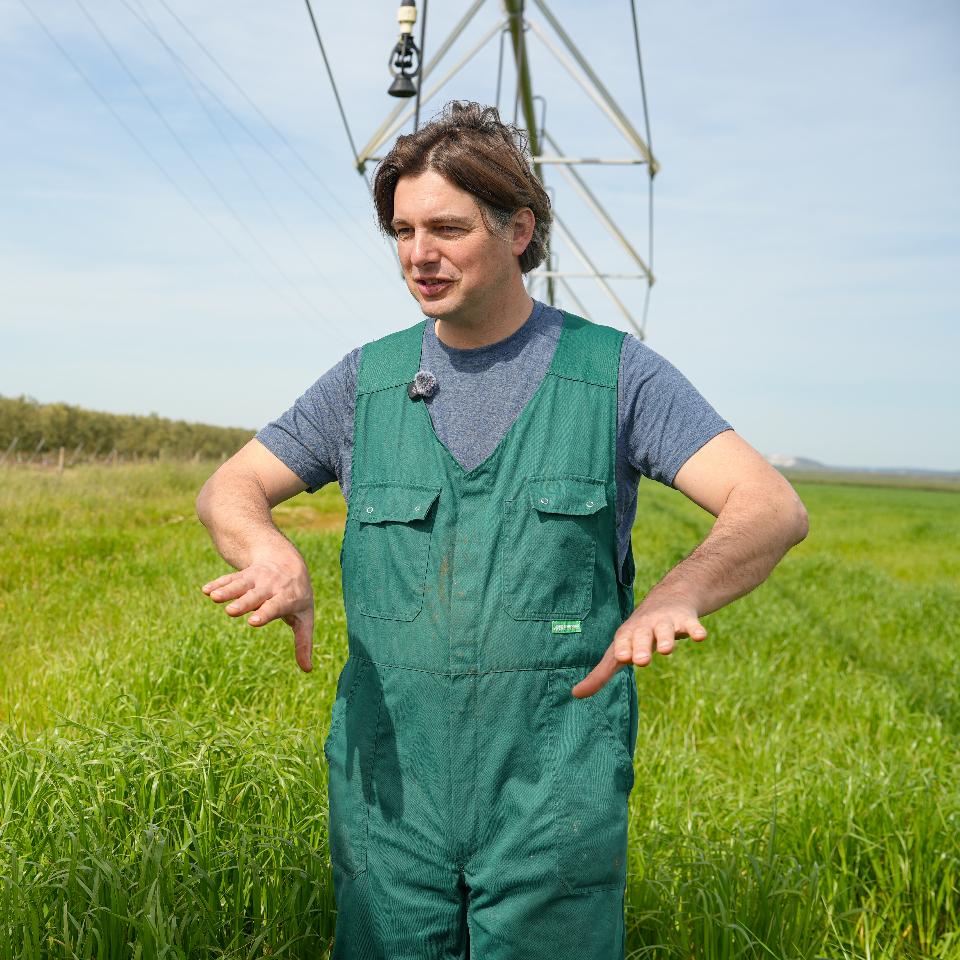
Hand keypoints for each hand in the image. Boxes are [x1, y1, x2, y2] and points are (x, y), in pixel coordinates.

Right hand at [201, 551, 313, 671]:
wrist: (289, 563)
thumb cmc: (297, 597)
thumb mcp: (305, 618)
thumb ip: (303, 642)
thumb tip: (308, 670)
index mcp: (286, 598)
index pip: (275, 606)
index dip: (265, 613)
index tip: (253, 621)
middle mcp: (270, 587)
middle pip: (255, 596)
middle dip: (243, 603)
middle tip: (231, 612)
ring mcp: (256, 578)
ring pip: (241, 584)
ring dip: (227, 590)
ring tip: (214, 598)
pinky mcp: (244, 575)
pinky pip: (230, 578)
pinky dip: (218, 583)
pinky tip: (205, 590)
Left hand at [571, 596, 706, 697]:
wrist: (667, 599)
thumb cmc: (636, 634)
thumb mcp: (619, 651)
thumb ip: (600, 674)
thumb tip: (575, 695)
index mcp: (627, 635)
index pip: (622, 643)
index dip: (623, 649)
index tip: (622, 658)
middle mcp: (645, 627)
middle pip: (642, 636)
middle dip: (641, 647)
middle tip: (640, 661)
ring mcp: (665, 622)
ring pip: (666, 630)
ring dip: (666, 639)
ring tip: (667, 650)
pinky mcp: (685, 620)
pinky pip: (691, 625)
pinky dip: (696, 629)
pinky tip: (700, 636)